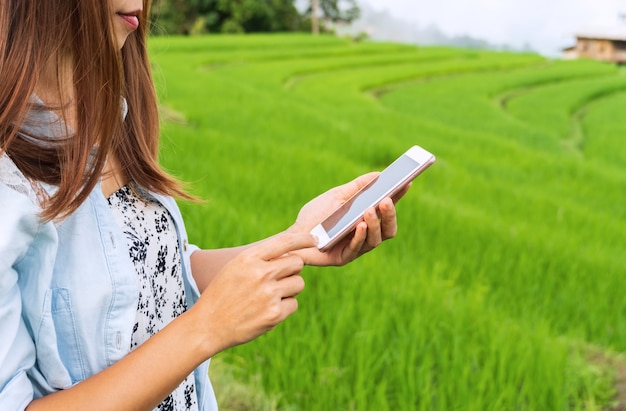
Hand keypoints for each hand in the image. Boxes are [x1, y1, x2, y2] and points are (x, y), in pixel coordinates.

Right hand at [189, 233, 315, 353]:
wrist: (208, 325)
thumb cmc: (223, 294)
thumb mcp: (235, 267)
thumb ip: (261, 258)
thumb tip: (293, 253)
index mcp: (249, 258)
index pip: (285, 242)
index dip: (303, 239)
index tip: (314, 239)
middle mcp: (260, 273)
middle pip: (297, 263)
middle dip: (292, 270)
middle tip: (278, 279)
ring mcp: (268, 294)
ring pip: (299, 284)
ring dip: (290, 289)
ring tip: (269, 296)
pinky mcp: (274, 314)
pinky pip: (294, 304)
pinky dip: (285, 307)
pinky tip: (266, 310)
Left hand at [288, 172, 409, 266]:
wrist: (294, 233)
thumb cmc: (316, 215)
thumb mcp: (337, 196)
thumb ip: (358, 187)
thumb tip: (379, 174)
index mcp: (366, 218)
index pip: (387, 208)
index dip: (399, 196)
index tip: (407, 182)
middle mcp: (366, 234)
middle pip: (388, 228)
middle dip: (390, 214)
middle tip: (387, 200)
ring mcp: (356, 247)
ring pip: (376, 240)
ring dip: (375, 224)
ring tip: (370, 210)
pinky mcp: (344, 258)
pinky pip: (357, 249)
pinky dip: (360, 236)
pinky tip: (360, 225)